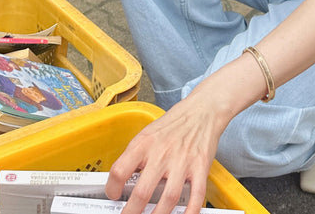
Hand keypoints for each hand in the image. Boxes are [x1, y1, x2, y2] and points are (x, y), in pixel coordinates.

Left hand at [107, 95, 224, 213]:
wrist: (202, 110)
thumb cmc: (173, 124)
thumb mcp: (148, 133)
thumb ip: (136, 155)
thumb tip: (122, 180)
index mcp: (145, 144)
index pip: (120, 170)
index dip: (112, 188)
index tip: (113, 195)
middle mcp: (162, 153)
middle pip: (143, 191)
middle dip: (132, 212)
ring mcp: (182, 162)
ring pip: (168, 198)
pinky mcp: (200, 167)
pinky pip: (196, 195)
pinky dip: (190, 211)